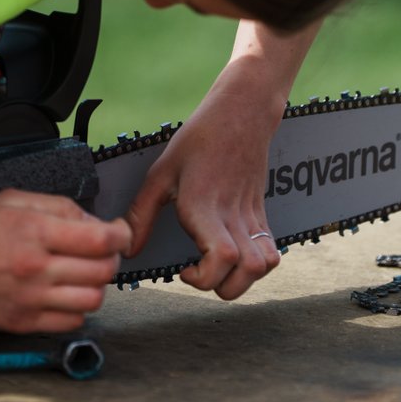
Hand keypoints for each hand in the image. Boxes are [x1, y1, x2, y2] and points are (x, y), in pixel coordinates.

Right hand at [0, 190, 129, 333]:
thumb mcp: (10, 200)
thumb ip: (56, 206)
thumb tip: (91, 219)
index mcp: (35, 231)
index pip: (100, 238)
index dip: (120, 235)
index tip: (120, 233)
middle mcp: (36, 267)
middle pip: (102, 270)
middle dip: (110, 259)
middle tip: (102, 253)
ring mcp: (31, 299)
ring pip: (93, 299)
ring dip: (96, 286)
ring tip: (84, 275)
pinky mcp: (23, 322)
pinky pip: (72, 322)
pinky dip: (78, 309)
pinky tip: (66, 295)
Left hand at [124, 88, 281, 300]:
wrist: (242, 113)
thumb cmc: (199, 139)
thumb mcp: (161, 173)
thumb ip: (142, 213)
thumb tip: (128, 250)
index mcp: (206, 207)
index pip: (221, 259)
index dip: (204, 278)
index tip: (184, 270)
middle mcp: (233, 216)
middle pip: (247, 272)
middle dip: (222, 288)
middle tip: (199, 273)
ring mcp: (253, 215)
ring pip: (265, 265)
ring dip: (244, 279)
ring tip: (218, 268)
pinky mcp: (263, 213)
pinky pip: (272, 250)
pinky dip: (257, 265)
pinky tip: (234, 255)